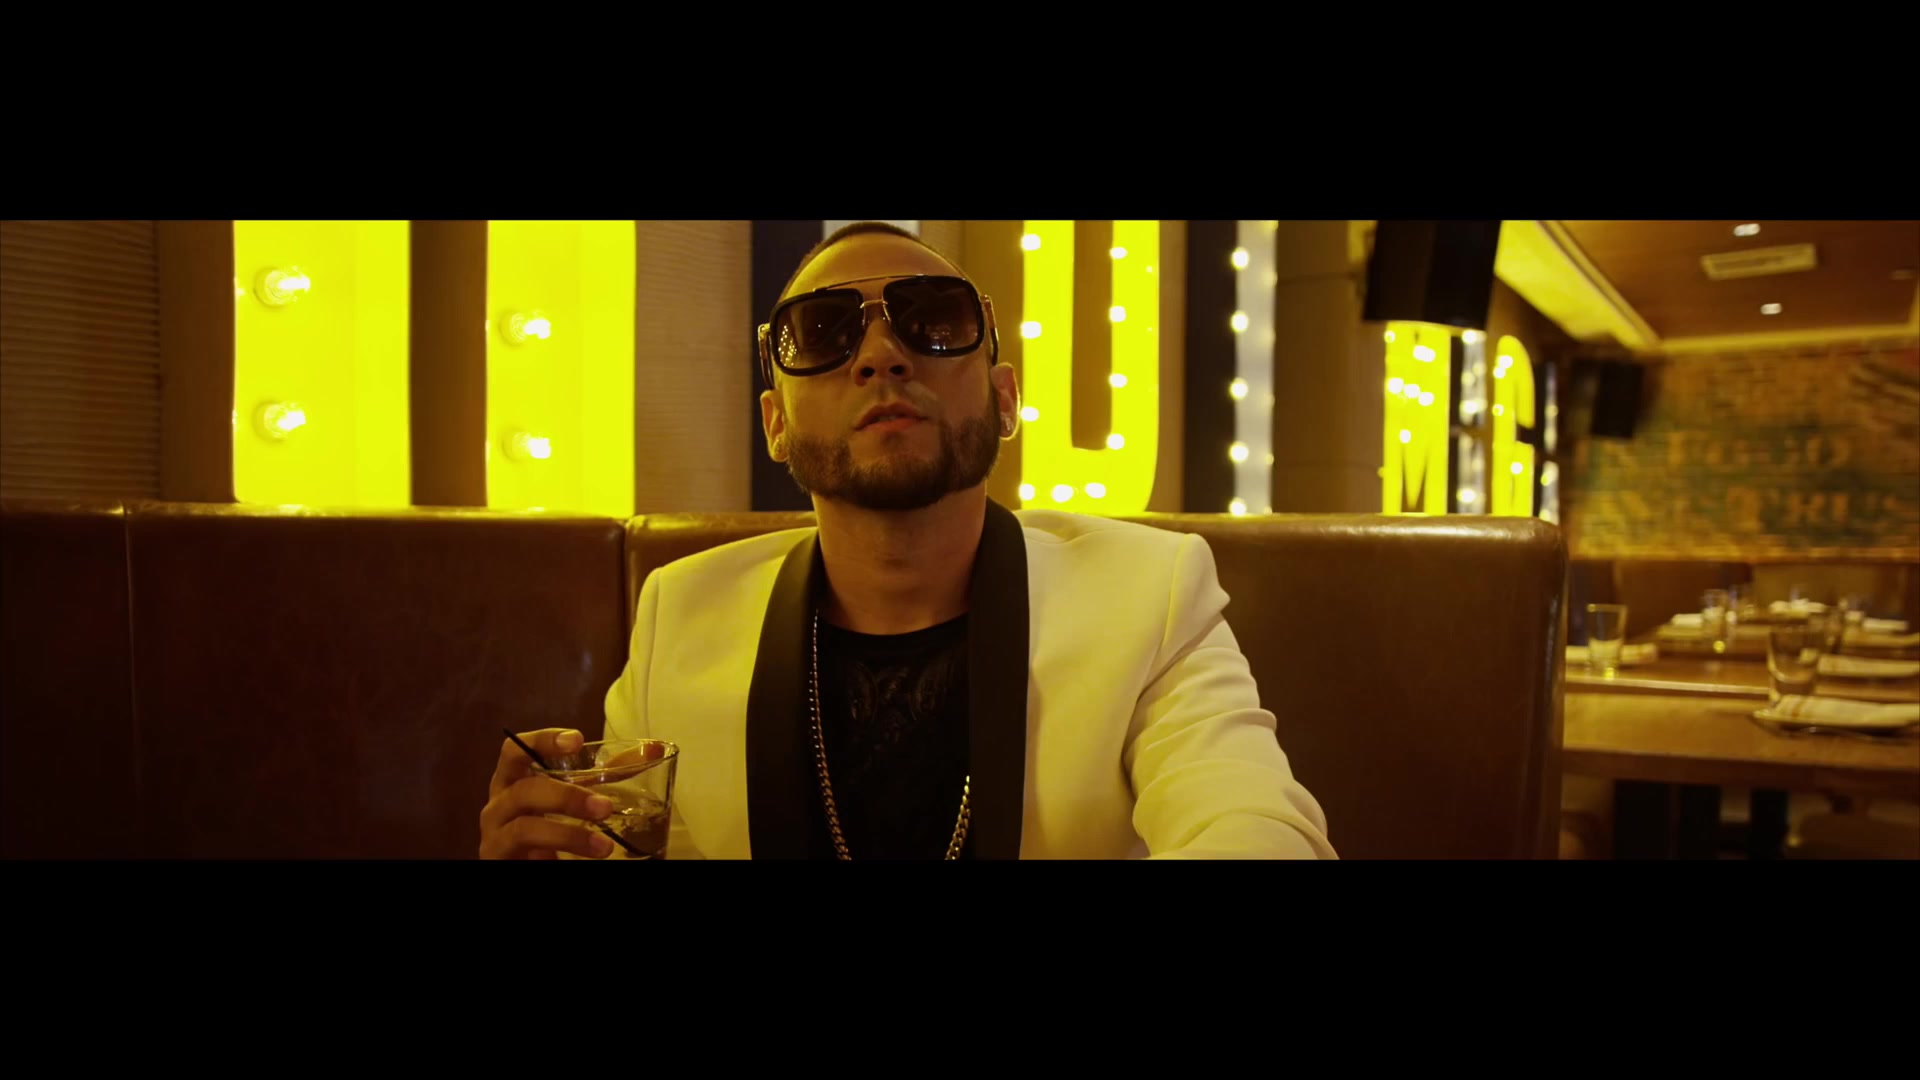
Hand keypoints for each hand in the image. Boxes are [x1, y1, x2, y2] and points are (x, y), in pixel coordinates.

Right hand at [479, 728, 616, 859]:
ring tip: (604, 846)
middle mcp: (498, 803)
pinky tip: (563, 860)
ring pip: (525, 828)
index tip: (577, 740)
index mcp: (512, 779)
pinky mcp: (497, 860)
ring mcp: (495, 834)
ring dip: (568, 835)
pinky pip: (522, 854)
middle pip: (525, 790)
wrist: (523, 863)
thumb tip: (652, 751)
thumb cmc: (546, 824)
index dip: (542, 741)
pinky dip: (549, 854)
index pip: (515, 750)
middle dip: (567, 797)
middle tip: (605, 807)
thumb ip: (603, 777)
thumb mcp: (570, 798)